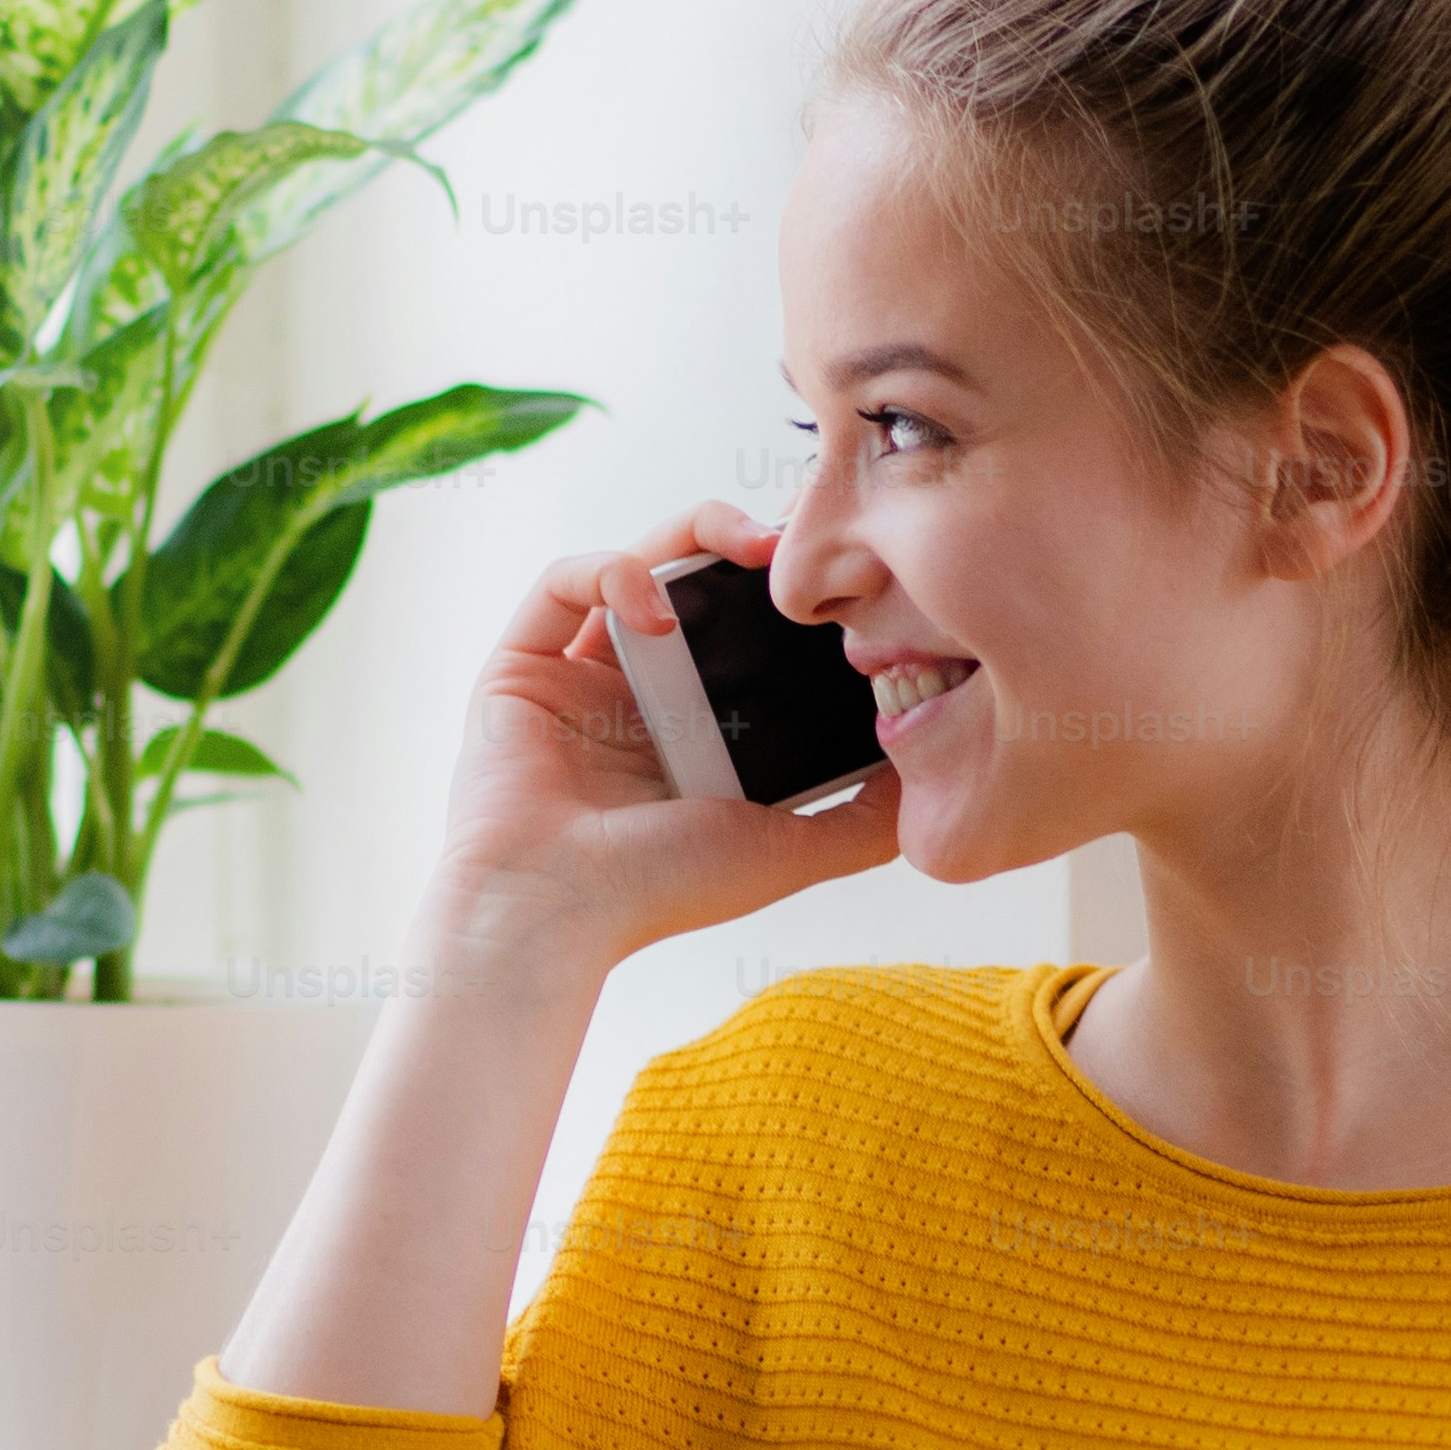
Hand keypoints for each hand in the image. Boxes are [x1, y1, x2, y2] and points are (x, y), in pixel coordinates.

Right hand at [426, 501, 899, 973]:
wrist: (557, 914)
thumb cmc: (659, 891)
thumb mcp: (789, 851)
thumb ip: (862, 820)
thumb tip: (931, 779)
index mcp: (692, 730)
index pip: (744, 635)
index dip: (788, 596)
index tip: (840, 574)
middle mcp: (635, 694)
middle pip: (694, 583)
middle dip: (747, 543)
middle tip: (802, 535)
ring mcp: (574, 675)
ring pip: (634, 563)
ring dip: (691, 536)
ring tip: (749, 548)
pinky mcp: (519, 663)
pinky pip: (562, 583)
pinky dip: (611, 573)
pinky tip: (654, 610)